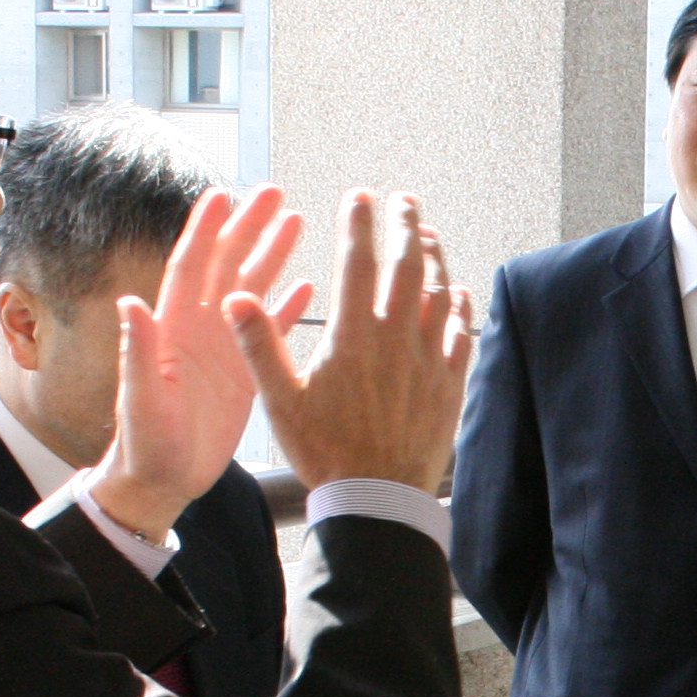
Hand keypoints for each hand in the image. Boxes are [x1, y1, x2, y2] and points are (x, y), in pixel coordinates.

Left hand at [87, 187, 313, 541]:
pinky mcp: (242, 372)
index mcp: (172, 329)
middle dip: (247, 227)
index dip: (205, 231)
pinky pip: (267, 331)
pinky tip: (307, 287)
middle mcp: (197, 329)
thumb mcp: (141, 400)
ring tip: (295, 221)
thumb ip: (138, 352)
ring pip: (249, 289)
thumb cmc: (145, 445)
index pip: (190, 266)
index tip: (221, 195)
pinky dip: (285, 308)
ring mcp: (221, 348)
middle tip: (272, 193)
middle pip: (225, 264)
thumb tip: (130, 303)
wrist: (160, 480)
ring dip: (270, 255)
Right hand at [241, 191, 474, 493]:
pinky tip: (459, 291)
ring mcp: (429, 361)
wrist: (378, 500)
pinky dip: (461, 306)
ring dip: (436, 258)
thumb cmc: (324, 453)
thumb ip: (259, 345)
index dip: (359, 224)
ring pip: (440, 294)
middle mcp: (396, 340)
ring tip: (429, 235)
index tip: (359, 196)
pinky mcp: (450, 384)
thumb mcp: (280, 401)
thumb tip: (234, 297)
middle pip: (408, 267)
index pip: (358, 263)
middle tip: (405, 200)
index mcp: (353, 337)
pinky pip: (462, 334)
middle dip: (406, 226)